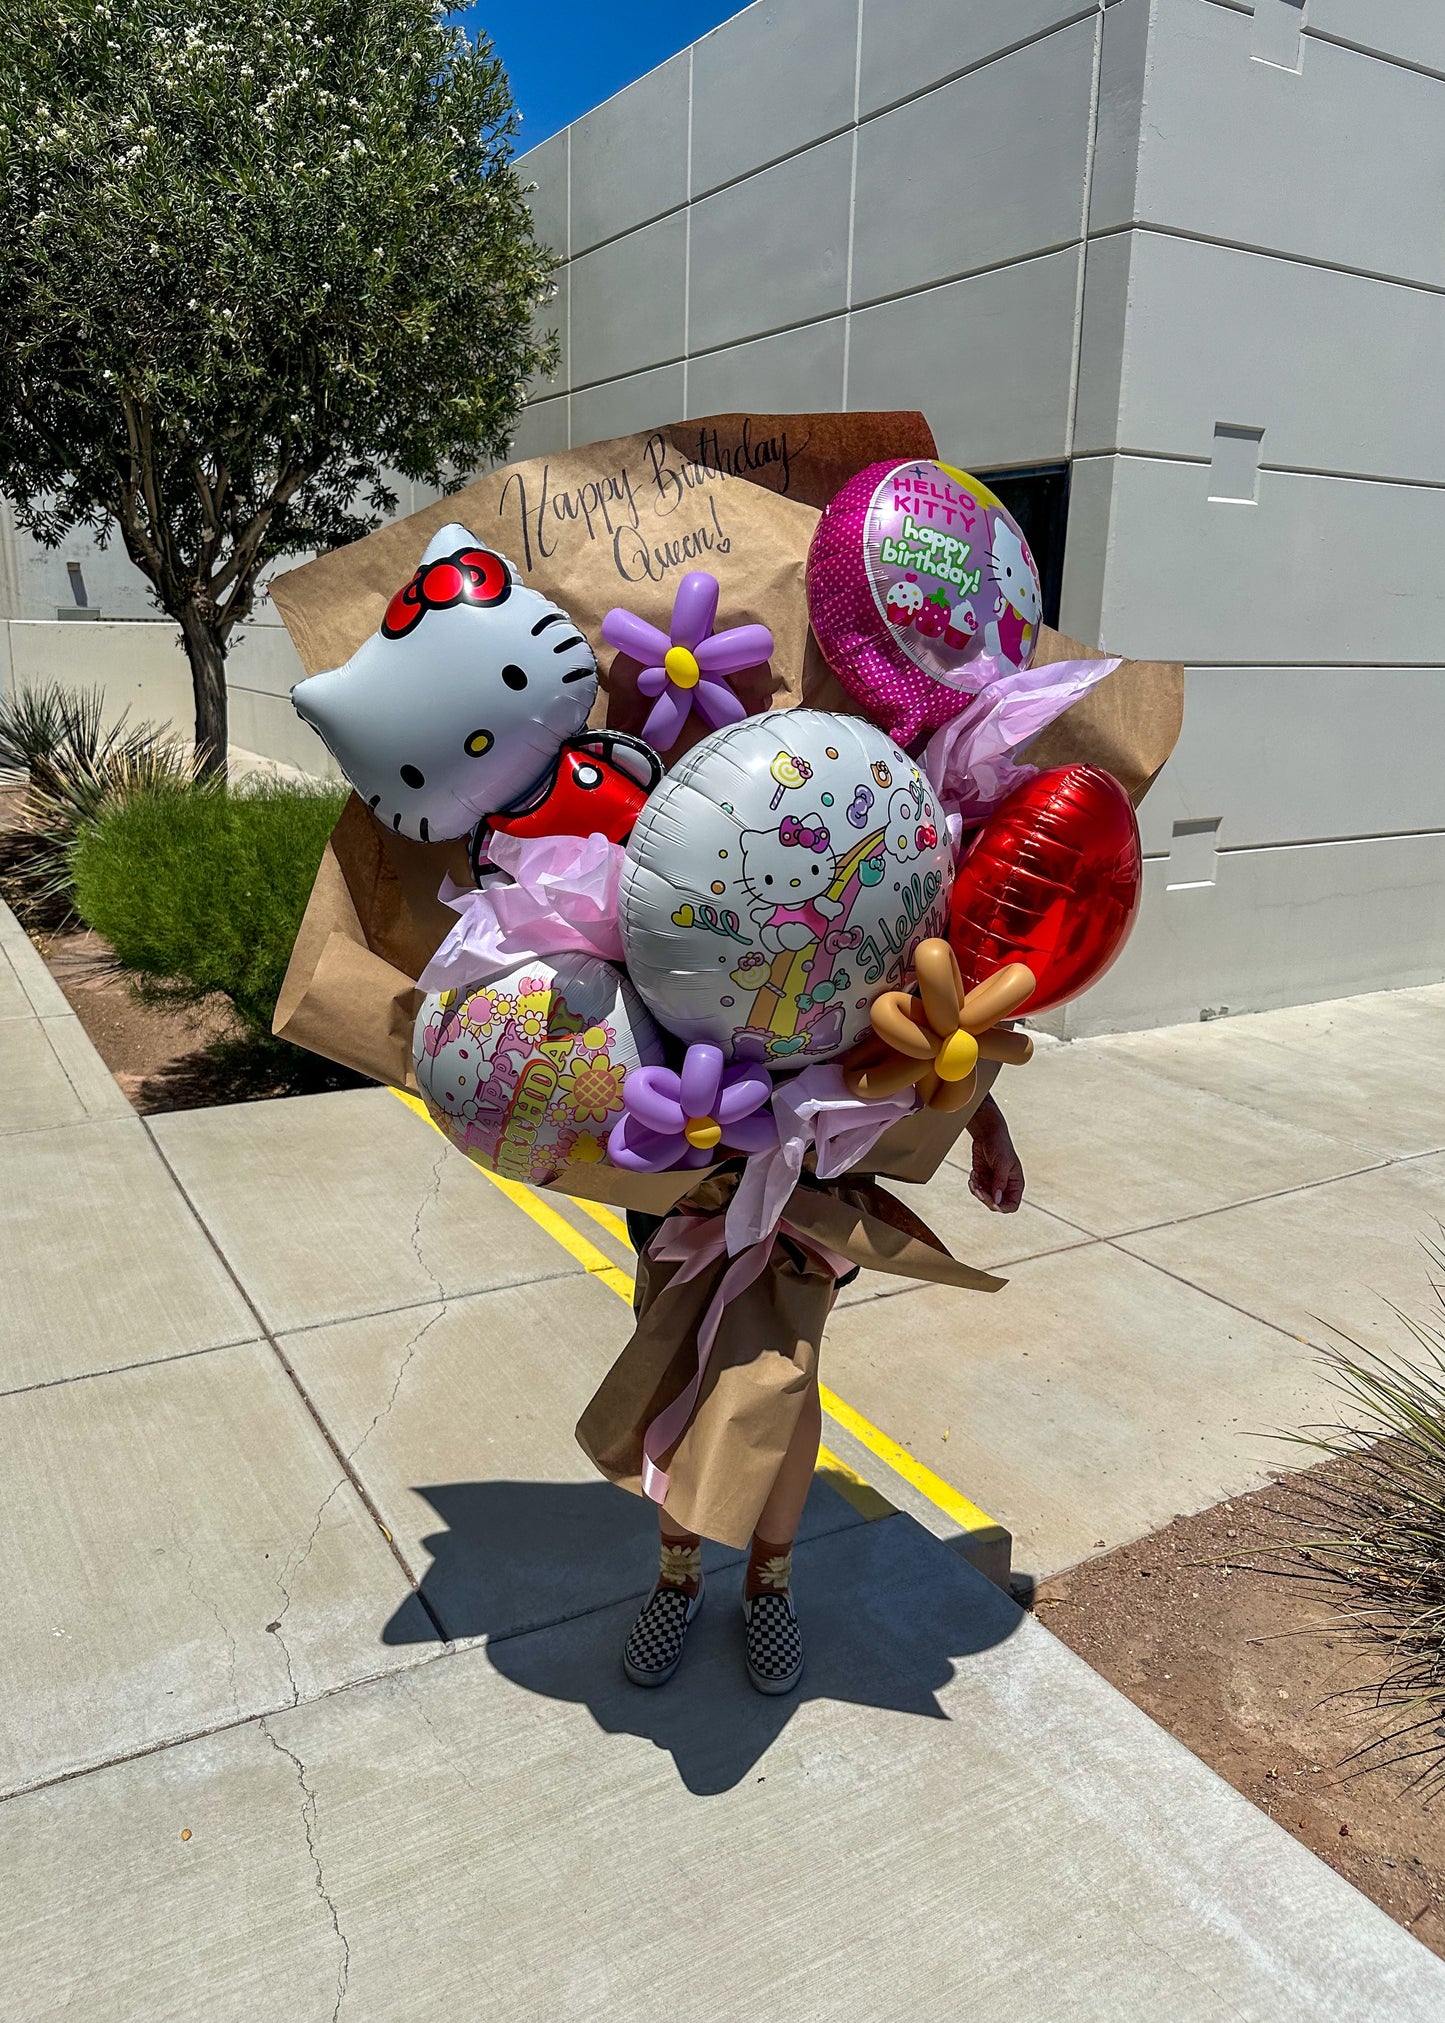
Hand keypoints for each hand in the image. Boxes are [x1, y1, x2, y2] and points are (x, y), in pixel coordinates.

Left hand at [966, 1095, 1024, 1213]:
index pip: (1012, 1205)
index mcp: (1015, 1184)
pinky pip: (976, 1189)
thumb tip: (997, 1200)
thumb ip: (1000, 1182)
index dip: (1002, 1207)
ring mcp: (992, 1183)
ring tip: (974, 1177)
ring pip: (984, 1198)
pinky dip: (973, 1184)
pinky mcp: (982, 1179)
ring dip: (977, 1190)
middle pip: (995, 1204)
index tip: (992, 1201)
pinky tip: (973, 1173)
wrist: (987, 1133)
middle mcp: (1005, 1186)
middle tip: (977, 1187)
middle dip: (985, 1197)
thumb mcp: (1002, 1163)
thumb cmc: (1000, 1145)